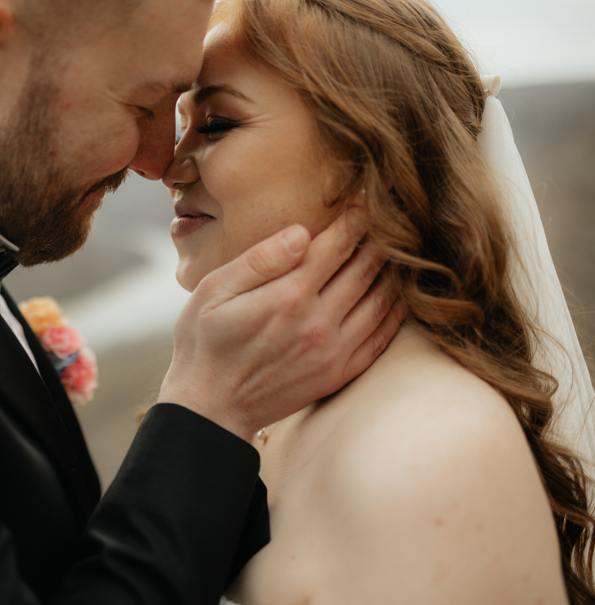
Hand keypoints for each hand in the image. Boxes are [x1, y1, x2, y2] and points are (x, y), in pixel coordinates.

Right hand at [158, 207, 405, 440]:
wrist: (210, 408)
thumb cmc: (204, 344)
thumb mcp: (212, 292)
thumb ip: (258, 260)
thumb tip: (301, 232)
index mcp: (289, 295)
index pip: (337, 244)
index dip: (356, 216)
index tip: (367, 196)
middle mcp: (318, 321)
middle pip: (366, 267)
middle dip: (381, 236)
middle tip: (393, 215)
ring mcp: (333, 350)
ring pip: (382, 299)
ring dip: (394, 270)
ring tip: (400, 248)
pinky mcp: (339, 373)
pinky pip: (383, 336)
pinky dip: (396, 310)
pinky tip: (396, 294)